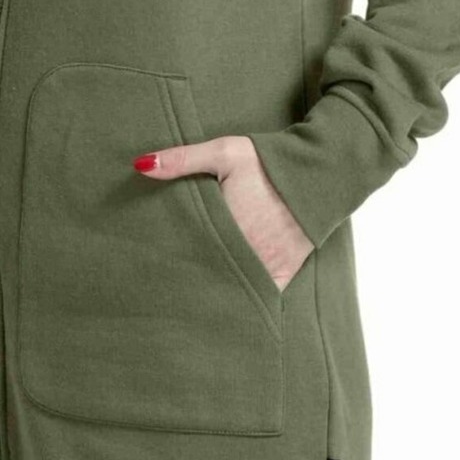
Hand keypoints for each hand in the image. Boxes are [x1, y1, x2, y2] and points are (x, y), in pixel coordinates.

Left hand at [133, 133, 313, 291]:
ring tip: (190, 302)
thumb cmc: (268, 161)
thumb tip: (139, 165)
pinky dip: (245, 299)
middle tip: (164, 289)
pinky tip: (227, 307)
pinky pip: (261, 296)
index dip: (169, 261)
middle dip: (188, 280)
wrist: (321, 171)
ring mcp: (266, 266)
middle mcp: (245, 252)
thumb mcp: (224, 152)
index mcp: (225, 226)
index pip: (187, 253)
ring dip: (214, 292)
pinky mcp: (284, 272)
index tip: (152, 269)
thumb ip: (182, 160)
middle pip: (207, 274)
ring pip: (232, 289)